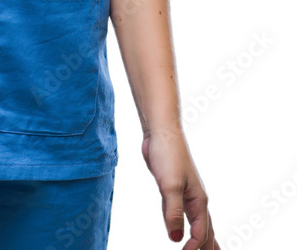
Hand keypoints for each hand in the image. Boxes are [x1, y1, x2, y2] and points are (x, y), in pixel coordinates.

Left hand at [141, 127, 219, 249]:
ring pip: (198, 221)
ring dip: (203, 237)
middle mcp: (195, 199)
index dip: (194, 246)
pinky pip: (184, 212)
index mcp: (198, 200)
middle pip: (206, 229)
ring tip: (208, 249)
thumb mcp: (169, 186)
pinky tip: (184, 228)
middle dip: (209, 246)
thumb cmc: (168, 155)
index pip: (200, 232)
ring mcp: (186, 193)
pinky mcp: (174, 188)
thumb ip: (173, 212)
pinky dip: (187, 224)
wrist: (161, 132)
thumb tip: (176, 238)